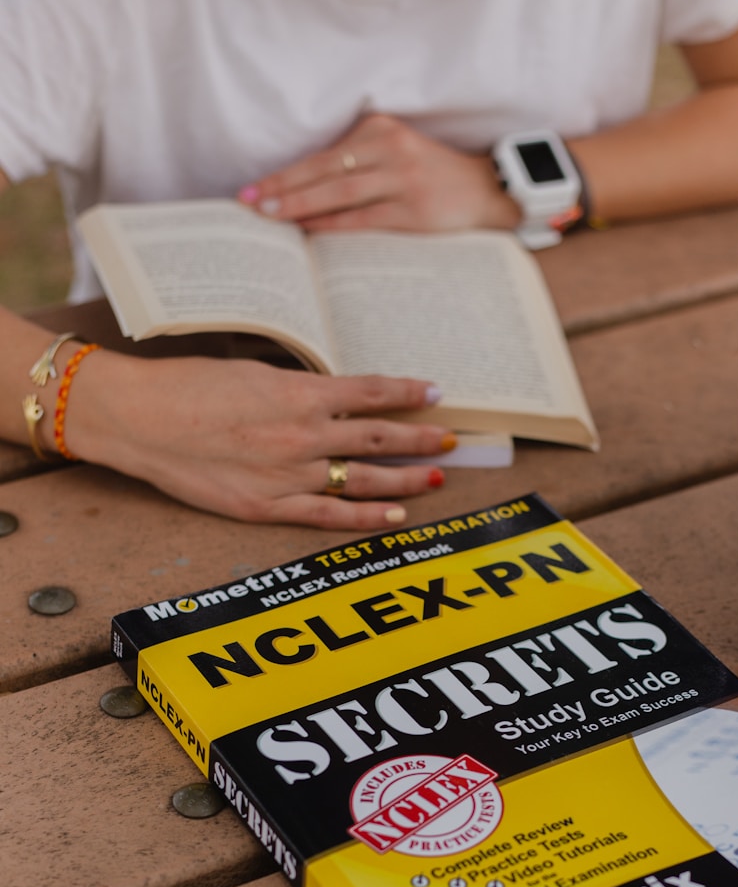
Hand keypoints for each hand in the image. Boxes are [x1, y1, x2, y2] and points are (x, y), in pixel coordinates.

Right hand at [63, 349, 453, 527]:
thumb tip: (333, 392)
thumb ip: (297, 385)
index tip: (436, 392)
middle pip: (379, 438)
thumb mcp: (251, 370)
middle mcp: (303, 435)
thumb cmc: (187, 386)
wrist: (138, 419)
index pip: (371, 392)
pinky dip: (367, 516)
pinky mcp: (267, 506)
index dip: (407, 393)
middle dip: (420, 439)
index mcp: (299, 393)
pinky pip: (330, 515)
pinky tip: (396, 514)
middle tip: (451, 440)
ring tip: (436, 476)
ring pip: (364, 478)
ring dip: (406, 478)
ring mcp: (288, 475)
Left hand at [238, 113, 520, 233]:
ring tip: (269, 218)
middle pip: (323, 170)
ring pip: (338, 193)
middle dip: (281, 188)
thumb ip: (357, 164)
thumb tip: (302, 195)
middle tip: (248, 204)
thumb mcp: (395, 154)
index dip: (285, 173)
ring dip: (299, 206)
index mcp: (380, 129)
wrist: (486, 190)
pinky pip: (362, 219)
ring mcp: (402, 179)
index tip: (252, 189)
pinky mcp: (413, 210)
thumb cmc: (433, 177)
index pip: (323, 155)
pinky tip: (308, 232)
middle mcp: (389, 148)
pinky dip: (331, 225)